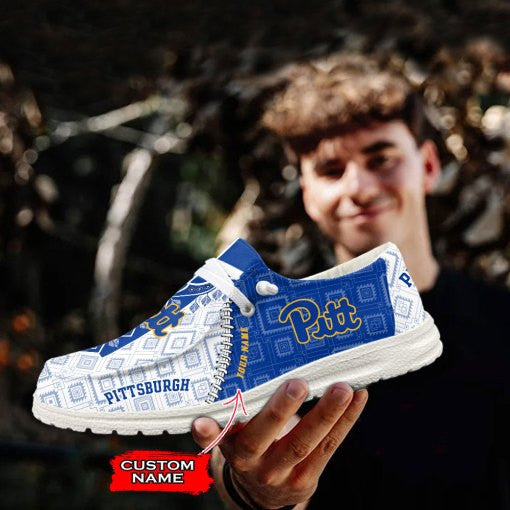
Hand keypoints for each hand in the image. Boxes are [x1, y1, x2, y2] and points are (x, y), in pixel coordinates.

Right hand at [192, 379, 367, 508]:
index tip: (203, 421)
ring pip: (308, 443)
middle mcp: (256, 463)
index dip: (212, 433)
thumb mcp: (229, 439)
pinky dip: (346, 421)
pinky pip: (330, 447)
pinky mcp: (308, 478)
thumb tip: (202, 415)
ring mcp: (285, 472)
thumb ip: (222, 425)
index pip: (223, 437)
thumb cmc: (247, 449)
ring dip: (328, 414)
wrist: (261, 496)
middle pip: (267, 436)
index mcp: (234, 448)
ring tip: (343, 388)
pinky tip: (359, 397)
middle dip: (283, 410)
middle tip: (298, 383)